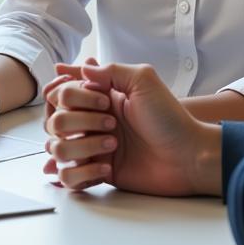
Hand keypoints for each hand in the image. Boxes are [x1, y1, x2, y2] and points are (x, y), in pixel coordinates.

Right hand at [44, 62, 221, 196]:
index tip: (103, 99)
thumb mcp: (144, 81)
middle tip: (112, 125)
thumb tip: (82, 67)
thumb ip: (110, 70)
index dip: (72, 95)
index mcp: (98, 98)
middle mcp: (90, 122)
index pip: (60, 93)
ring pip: (56, 149)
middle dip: (80, 122)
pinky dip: (84, 172)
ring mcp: (92, 148)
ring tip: (112, 147)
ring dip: (82, 147)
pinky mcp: (98, 172)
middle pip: (54, 121)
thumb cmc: (170, 118)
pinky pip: (69, 177)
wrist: (189, 156)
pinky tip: (107, 168)